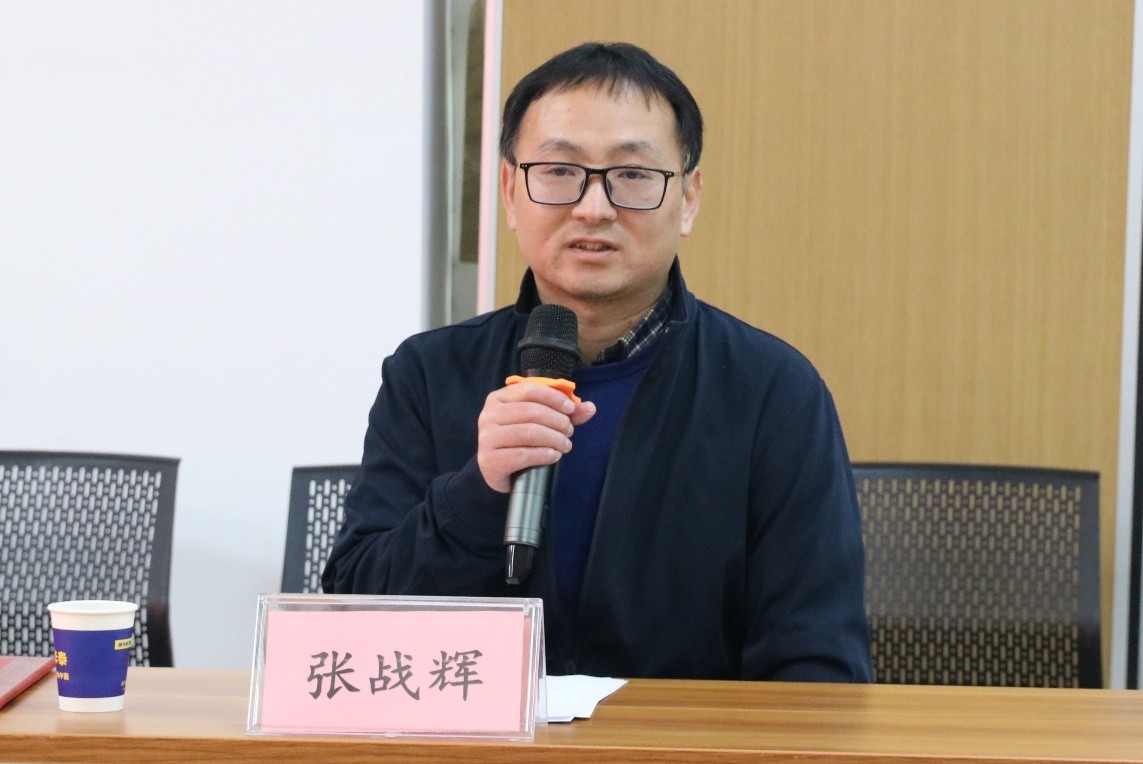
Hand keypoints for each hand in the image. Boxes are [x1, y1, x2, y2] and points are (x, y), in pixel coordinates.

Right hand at [477, 381, 596, 492]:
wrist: (494, 470)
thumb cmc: (517, 440)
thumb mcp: (537, 421)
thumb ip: (562, 413)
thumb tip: (590, 408)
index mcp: (498, 398)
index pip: (530, 390)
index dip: (555, 398)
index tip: (571, 409)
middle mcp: (488, 415)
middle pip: (532, 412)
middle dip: (558, 421)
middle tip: (570, 432)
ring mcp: (487, 438)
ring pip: (529, 432)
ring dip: (554, 439)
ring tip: (565, 445)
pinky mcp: (489, 460)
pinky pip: (523, 455)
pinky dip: (544, 455)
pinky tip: (554, 455)